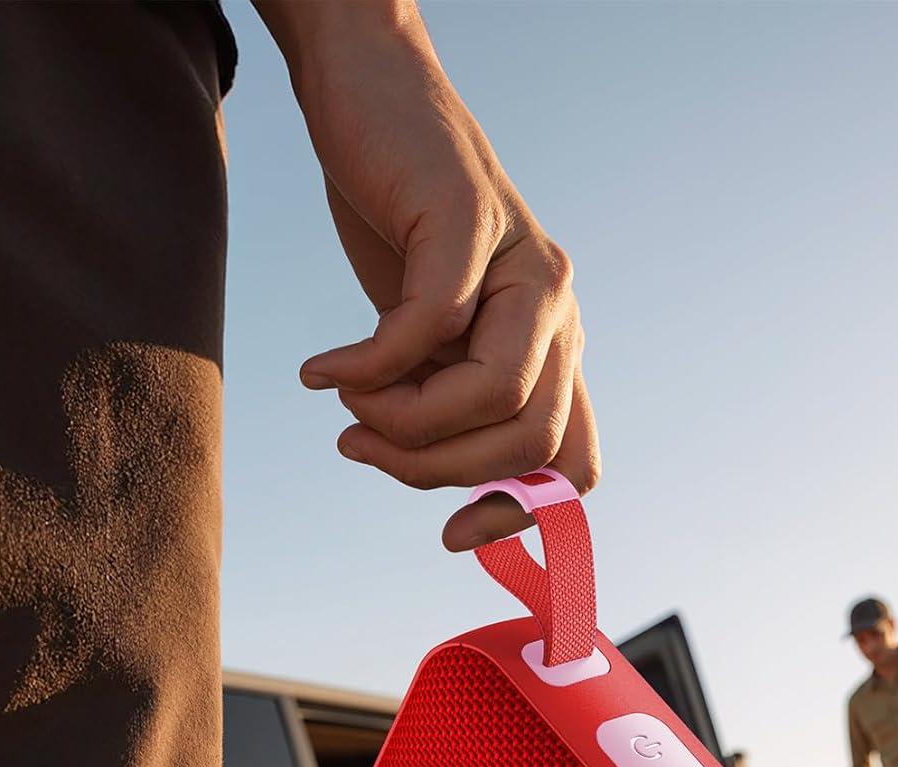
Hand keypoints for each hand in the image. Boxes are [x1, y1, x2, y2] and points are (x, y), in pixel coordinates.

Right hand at [256, 2, 599, 549]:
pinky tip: (324, 368)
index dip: (520, 515)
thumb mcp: (429, 336)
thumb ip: (444, 400)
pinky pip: (425, 330)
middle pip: (525, 444)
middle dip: (434, 470)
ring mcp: (524, 266)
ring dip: (402, 421)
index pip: (573, 463)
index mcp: (552, 346)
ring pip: (490, 396)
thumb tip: (430, 475)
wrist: (366, 96)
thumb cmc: (398, 224)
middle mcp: (556, 311)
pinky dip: (366, 364)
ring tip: (345, 400)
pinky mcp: (468, 223)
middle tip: (362, 446)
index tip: (452, 539)